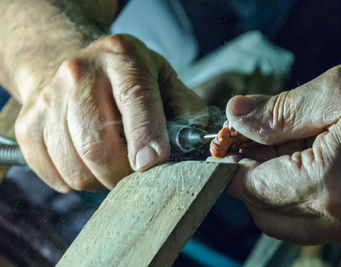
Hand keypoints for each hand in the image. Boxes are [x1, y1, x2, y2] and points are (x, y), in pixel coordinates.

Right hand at [15, 34, 204, 191]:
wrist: (78, 71)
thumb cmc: (129, 81)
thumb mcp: (165, 82)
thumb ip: (185, 110)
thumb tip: (196, 144)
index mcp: (123, 57)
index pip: (135, 98)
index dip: (145, 136)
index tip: (152, 164)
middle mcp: (79, 72)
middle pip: (97, 143)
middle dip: (123, 173)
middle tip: (136, 173)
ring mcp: (49, 98)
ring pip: (74, 166)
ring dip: (100, 180)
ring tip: (112, 165)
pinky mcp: (28, 124)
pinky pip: (52, 173)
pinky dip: (75, 180)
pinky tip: (87, 162)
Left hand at [223, 58, 340, 245]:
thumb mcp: (337, 92)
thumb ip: (278, 111)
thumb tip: (234, 117)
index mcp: (329, 184)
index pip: (251, 188)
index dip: (230, 164)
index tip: (226, 142)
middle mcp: (339, 218)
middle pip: (262, 209)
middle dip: (248, 175)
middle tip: (254, 138)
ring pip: (282, 219)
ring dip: (269, 186)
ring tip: (284, 146)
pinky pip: (308, 219)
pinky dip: (293, 194)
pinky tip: (304, 160)